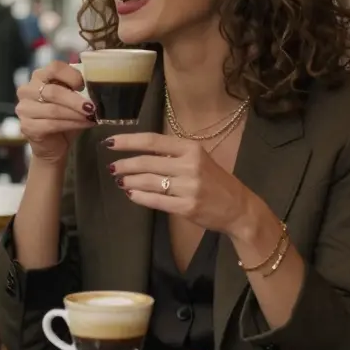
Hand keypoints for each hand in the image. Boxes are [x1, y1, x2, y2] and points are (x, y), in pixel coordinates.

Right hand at [16, 61, 94, 164]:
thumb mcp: (72, 97)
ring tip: (91, 117)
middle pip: (54, 91)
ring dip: (76, 114)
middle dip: (76, 101)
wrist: (53, 144)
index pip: (54, 67)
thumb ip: (78, 88)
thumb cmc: (64, 116)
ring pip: (54, 109)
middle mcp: (27, 90)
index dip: (72, 75)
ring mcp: (24, 109)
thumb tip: (97, 83)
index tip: (84, 86)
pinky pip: (52, 124)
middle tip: (93, 107)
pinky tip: (84, 124)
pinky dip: (72, 124)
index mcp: (39, 76)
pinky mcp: (27, 127)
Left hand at [107, 132, 257, 238]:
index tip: (110, 143)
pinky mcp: (187, 207)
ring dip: (129, 181)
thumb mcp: (198, 159)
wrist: (239, 208)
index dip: (128, 141)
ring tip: (120, 181)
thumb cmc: (215, 181)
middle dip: (124, 165)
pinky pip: (155, 200)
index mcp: (191, 149)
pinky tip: (132, 194)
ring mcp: (188, 188)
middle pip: (146, 163)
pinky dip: (139, 196)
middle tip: (112, 168)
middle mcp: (190, 165)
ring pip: (148, 182)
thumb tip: (138, 153)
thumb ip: (173, 154)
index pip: (153, 142)